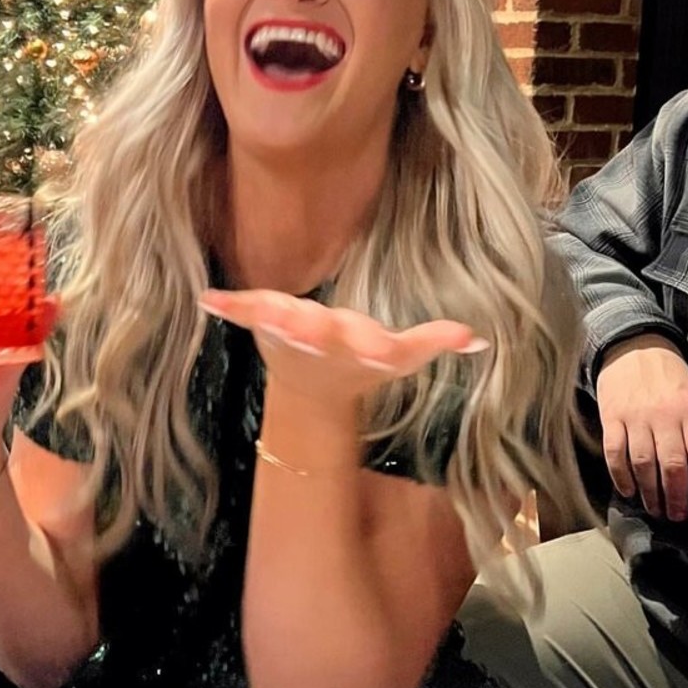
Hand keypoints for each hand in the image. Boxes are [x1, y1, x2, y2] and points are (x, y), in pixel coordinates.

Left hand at [199, 288, 487, 411]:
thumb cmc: (361, 360)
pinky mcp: (267, 320)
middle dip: (317, 327)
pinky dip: (228, 306)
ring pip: (282, 320)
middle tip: (310, 322)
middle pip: (324, 333)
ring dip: (269, 316)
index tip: (384, 350)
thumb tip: (480, 338)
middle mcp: (326, 341)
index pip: (378, 349)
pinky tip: (207, 299)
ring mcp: (292, 332)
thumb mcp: (401, 355)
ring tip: (254, 309)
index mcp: (361, 348)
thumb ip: (435, 341)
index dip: (384, 348)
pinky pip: (246, 310)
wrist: (313, 388)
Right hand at [596, 336, 687, 520]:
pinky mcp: (611, 417)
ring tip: (656, 509)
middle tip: (678, 516)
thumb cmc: (670, 379)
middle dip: (677, 496)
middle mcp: (664, 414)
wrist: (633, 347)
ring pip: (644, 463)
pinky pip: (615, 453)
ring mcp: (635, 416)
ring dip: (651, 492)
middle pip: (672, 464)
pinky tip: (629, 490)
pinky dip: (621, 476)